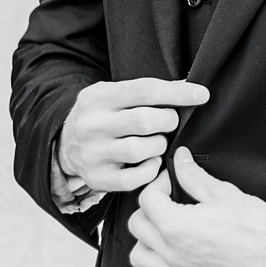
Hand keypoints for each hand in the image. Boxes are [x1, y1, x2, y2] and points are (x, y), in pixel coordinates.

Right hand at [58, 77, 207, 195]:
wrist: (64, 144)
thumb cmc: (101, 116)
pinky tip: (150, 162)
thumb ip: (144, 92)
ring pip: (141, 150)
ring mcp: (93, 153)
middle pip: (145, 121)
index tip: (201, 94)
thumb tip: (187, 88)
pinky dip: (151, 170)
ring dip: (159, 146)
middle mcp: (92, 124)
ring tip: (157, 142)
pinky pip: (135, 178)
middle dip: (168, 121)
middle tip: (170, 122)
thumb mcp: (113, 94)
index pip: (144, 91)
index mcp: (98, 97)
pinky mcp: (97, 178)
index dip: (177, 93)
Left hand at [127, 149, 265, 266]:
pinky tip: (164, 262)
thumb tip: (180, 159)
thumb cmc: (256, 228)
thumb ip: (193, 175)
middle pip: (137, 225)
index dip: (159, 184)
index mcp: (176, 225)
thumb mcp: (223, 193)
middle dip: (149, 208)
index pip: (146, 199)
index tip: (171, 181)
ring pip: (139, 256)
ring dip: (146, 241)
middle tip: (167, 202)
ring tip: (162, 231)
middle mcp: (172, 252)